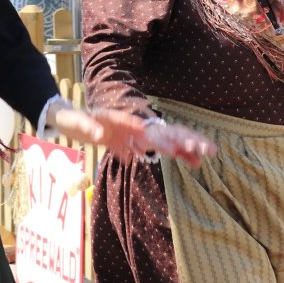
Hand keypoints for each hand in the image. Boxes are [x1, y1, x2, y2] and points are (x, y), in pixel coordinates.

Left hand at [50, 104, 215, 165]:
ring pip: (169, 140)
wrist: (75, 120)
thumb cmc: (77, 120)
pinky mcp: (138, 143)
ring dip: (188, 147)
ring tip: (208, 155)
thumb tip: (98, 134)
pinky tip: (194, 162)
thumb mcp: (80, 123)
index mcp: (126, 122)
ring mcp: (139, 135)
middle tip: (209, 150)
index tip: (179, 150)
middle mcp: (137, 127)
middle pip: (167, 132)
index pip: (150, 131)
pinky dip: (179, 154)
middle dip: (188, 141)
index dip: (165, 140)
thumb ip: (88, 127)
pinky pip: (162, 150)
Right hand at [137, 120, 217, 166]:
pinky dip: (166, 145)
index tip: (214, 152)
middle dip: (196, 142)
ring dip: (183, 141)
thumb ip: (187, 156)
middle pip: (188, 136)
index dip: (204, 144)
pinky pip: (161, 141)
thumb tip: (199, 163)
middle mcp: (176, 131)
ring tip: (191, 148)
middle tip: (205, 149)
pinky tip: (172, 152)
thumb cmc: (165, 140)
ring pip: (175, 136)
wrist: (145, 131)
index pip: (196, 138)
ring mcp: (165, 133)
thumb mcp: (177, 149)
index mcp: (183, 134)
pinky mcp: (154, 136)